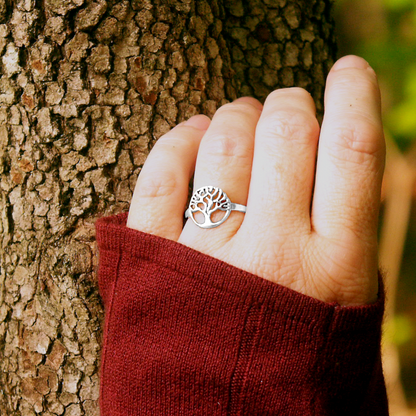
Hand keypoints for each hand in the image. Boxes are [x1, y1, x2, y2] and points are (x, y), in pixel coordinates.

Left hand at [127, 55, 384, 305]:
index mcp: (335, 270)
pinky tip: (193, 132)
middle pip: (285, 135)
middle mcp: (271, 255)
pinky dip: (177, 140)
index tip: (349, 70)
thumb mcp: (348, 319)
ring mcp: (204, 257)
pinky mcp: (151, 263)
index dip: (355, 95)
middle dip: (289, 103)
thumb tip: (343, 167)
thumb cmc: (292, 378)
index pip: (353, 150)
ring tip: (242, 116)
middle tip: (288, 105)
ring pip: (222, 145)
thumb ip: (348, 243)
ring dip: (235, 114)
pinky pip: (160, 176)